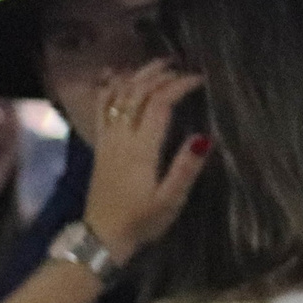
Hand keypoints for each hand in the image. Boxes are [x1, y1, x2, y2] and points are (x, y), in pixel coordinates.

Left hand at [82, 59, 209, 263]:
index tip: (200, 79)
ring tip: (158, 65)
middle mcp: (119, 140)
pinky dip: (110, 89)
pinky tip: (118, 78)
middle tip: (182, 67)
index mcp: (140, 150)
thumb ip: (185, 169)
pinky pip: (100, 110)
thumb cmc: (140, 221)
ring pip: (116, 98)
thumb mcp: (169, 201)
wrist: (101, 237)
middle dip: (159, 75)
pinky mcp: (99, 147)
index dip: (179, 85)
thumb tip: (203, 136)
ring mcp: (106, 141)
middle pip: (135, 94)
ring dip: (136, 76)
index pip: (159, 104)